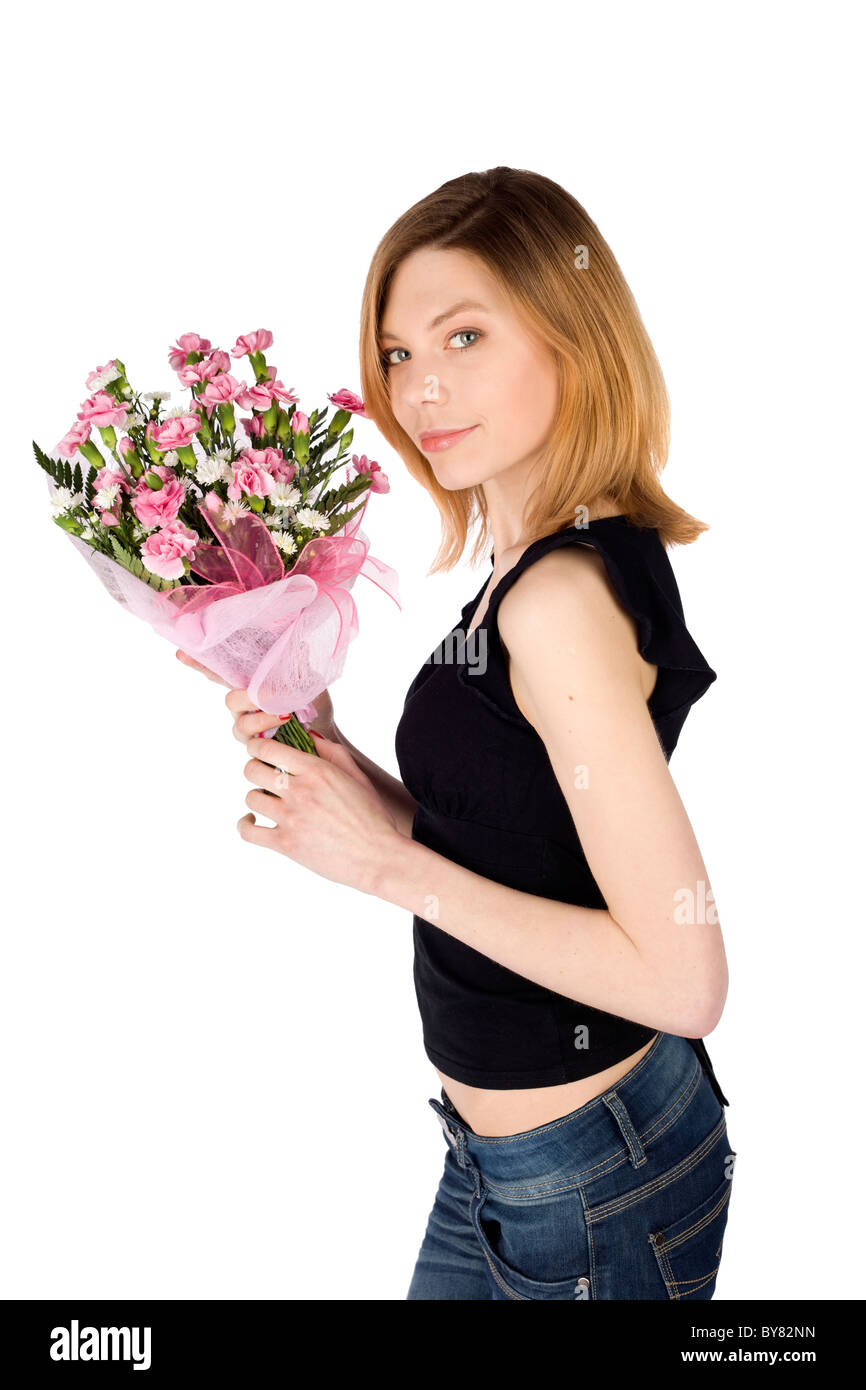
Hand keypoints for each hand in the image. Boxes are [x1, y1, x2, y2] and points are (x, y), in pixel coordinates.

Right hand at [176, 649, 336, 737]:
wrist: (323, 730)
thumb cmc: (310, 699)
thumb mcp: (305, 675)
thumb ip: (294, 661)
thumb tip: (296, 643)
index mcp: (248, 681)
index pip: (219, 670)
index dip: (200, 663)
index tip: (182, 652)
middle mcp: (243, 703)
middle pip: (229, 699)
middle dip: (244, 698)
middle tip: (264, 696)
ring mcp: (247, 724)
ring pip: (240, 722)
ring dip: (261, 718)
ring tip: (283, 714)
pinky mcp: (255, 744)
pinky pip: (251, 739)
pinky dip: (267, 728)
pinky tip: (283, 723)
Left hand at [233, 692, 402, 894]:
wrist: (377, 857)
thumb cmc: (372, 817)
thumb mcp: (357, 777)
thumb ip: (333, 753)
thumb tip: (309, 737)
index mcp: (317, 771)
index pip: (268, 748)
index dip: (258, 747)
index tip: (260, 750)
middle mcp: (299, 791)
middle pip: (252, 769)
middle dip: (256, 768)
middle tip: (266, 775)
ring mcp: (290, 818)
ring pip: (251, 797)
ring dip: (257, 796)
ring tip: (268, 800)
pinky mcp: (285, 844)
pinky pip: (248, 831)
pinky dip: (245, 824)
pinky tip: (252, 820)